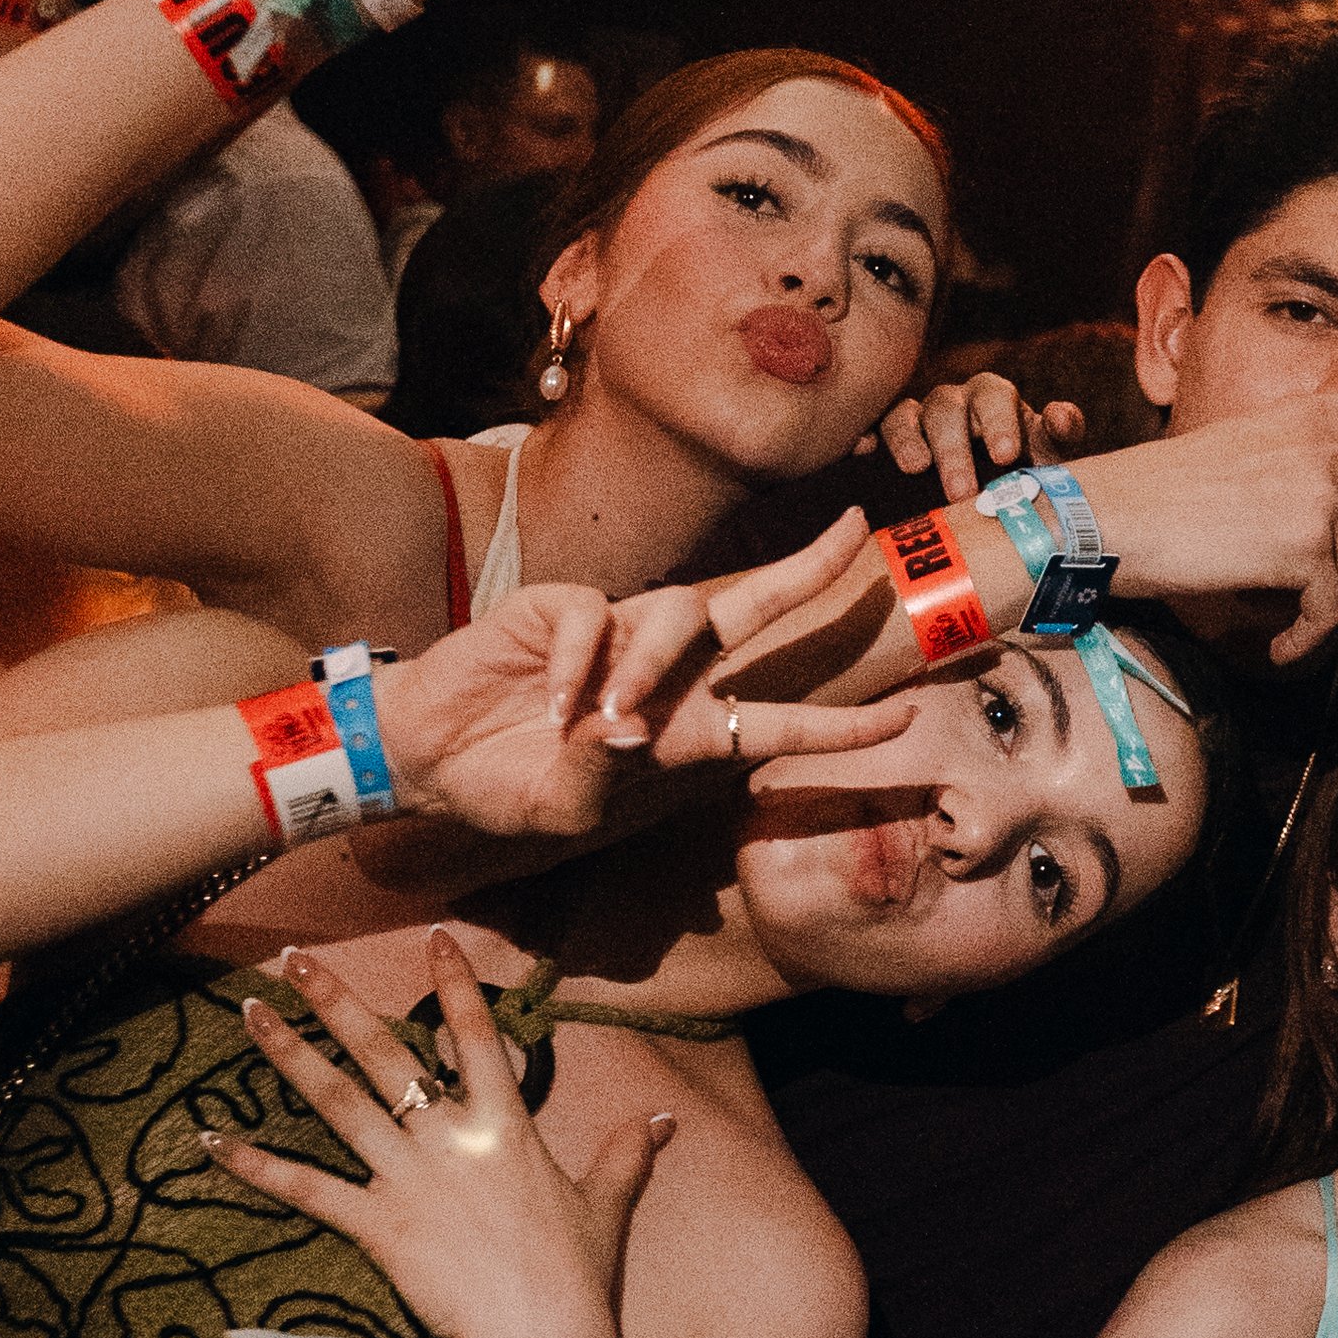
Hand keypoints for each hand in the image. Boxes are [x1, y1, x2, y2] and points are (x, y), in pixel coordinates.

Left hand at [215, 930, 658, 1337]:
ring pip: (336, 1103)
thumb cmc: (575, 1277)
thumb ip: (626, 1156)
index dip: (455, 984)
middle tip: (296, 960)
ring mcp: (406, 1180)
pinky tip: (213, 1141)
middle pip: (384, 1054)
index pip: (476, 1035)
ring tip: (251, 1014)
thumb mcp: (604, 1207)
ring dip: (289, 1056)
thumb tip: (665, 1122)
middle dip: (337, 1001)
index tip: (434, 937)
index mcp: (505, 1125)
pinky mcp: (374, 1227)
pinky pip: (307, 1189)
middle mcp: (448, 1138)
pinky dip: (257, 1166)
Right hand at [373, 512, 913, 834]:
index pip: (781, 722)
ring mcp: (620, 635)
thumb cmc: (510, 790)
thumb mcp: (569, 810)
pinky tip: (554, 703)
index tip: (908, 718)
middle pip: (755, 607)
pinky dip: (580, 664)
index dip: (843, 725)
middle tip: (859, 528)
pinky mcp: (566, 609)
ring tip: (607, 721)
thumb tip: (628, 733)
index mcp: (688, 732)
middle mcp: (668, 675)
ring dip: (651, 666)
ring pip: (678, 614)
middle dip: (810, 569)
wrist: (429, 760)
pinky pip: (594, 618)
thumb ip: (608, 778)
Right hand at [860, 372, 1083, 498]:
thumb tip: (1061, 417)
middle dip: (955, 448)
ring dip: (909, 440)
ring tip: (916, 469)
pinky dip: (865, 435)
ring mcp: (918, 421)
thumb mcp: (1047, 460)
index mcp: (995, 403)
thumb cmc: (1023, 477)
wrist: (990, 508)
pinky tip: (864, 450)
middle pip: (948, 408)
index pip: (996, 397)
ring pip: (906, 415)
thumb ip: (1058, 436)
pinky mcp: (886, 443)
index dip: (999, 422)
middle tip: (962, 492)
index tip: (1006, 456)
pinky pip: (871, 430)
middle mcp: (955, 404)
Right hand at [1088, 348, 1337, 665]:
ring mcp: (1327, 493)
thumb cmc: (1171, 499)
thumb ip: (1317, 479)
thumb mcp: (1255, 463)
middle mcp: (1336, 447)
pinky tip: (1268, 641)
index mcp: (1323, 419)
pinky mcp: (1309, 542)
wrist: (1112, 516)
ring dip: (1320, 611)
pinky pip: (1327, 614)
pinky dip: (1300, 639)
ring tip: (1271, 613)